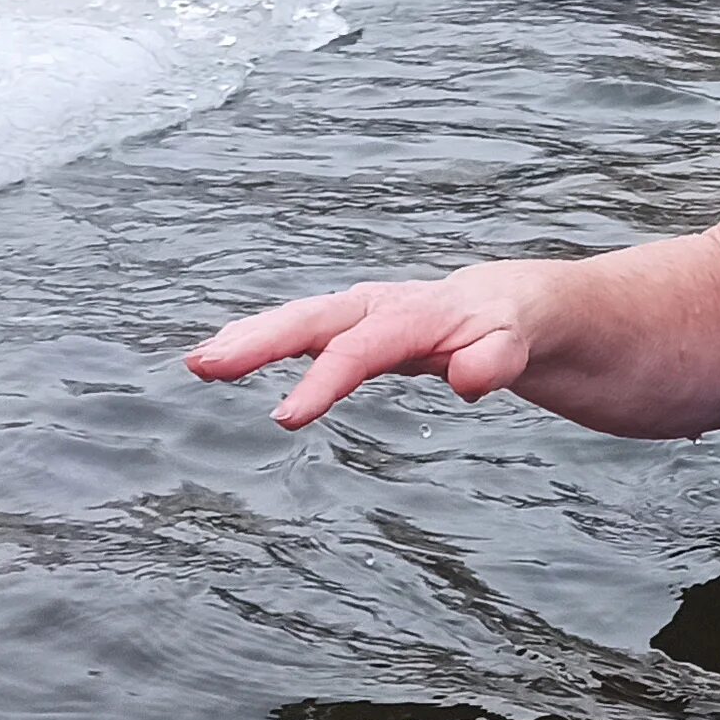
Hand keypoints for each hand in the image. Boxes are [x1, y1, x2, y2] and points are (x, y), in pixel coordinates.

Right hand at [185, 266, 542, 428]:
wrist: (512, 301)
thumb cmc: (512, 327)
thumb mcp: (519, 344)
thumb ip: (498, 360)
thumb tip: (467, 379)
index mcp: (417, 315)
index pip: (362, 349)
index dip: (323, 380)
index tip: (285, 418)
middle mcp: (380, 307)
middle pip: (314, 320)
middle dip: (259, 340)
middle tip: (206, 364)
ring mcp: (362, 314)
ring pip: (299, 319)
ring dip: (248, 337)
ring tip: (200, 360)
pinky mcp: (353, 326)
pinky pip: (301, 328)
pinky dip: (260, 336)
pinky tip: (223, 353)